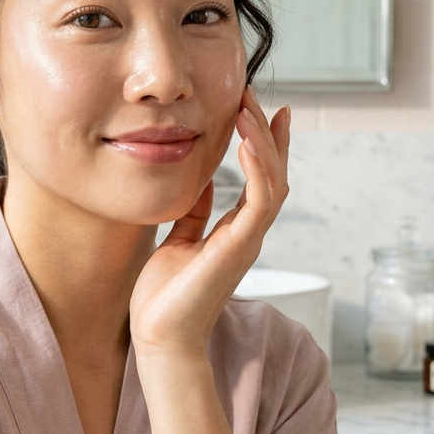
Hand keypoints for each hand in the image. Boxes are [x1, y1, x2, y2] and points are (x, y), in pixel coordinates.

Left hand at [129, 86, 290, 355]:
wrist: (159, 337)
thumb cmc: (164, 297)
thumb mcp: (177, 240)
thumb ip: (193, 212)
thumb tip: (199, 180)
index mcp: (234, 231)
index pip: (259, 178)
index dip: (262, 143)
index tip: (257, 109)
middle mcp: (247, 234)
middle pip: (273, 173)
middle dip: (266, 132)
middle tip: (253, 95)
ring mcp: (248, 241)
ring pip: (273, 182)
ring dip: (263, 142)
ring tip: (250, 107)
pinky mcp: (240, 248)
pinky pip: (260, 201)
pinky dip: (258, 168)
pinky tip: (247, 141)